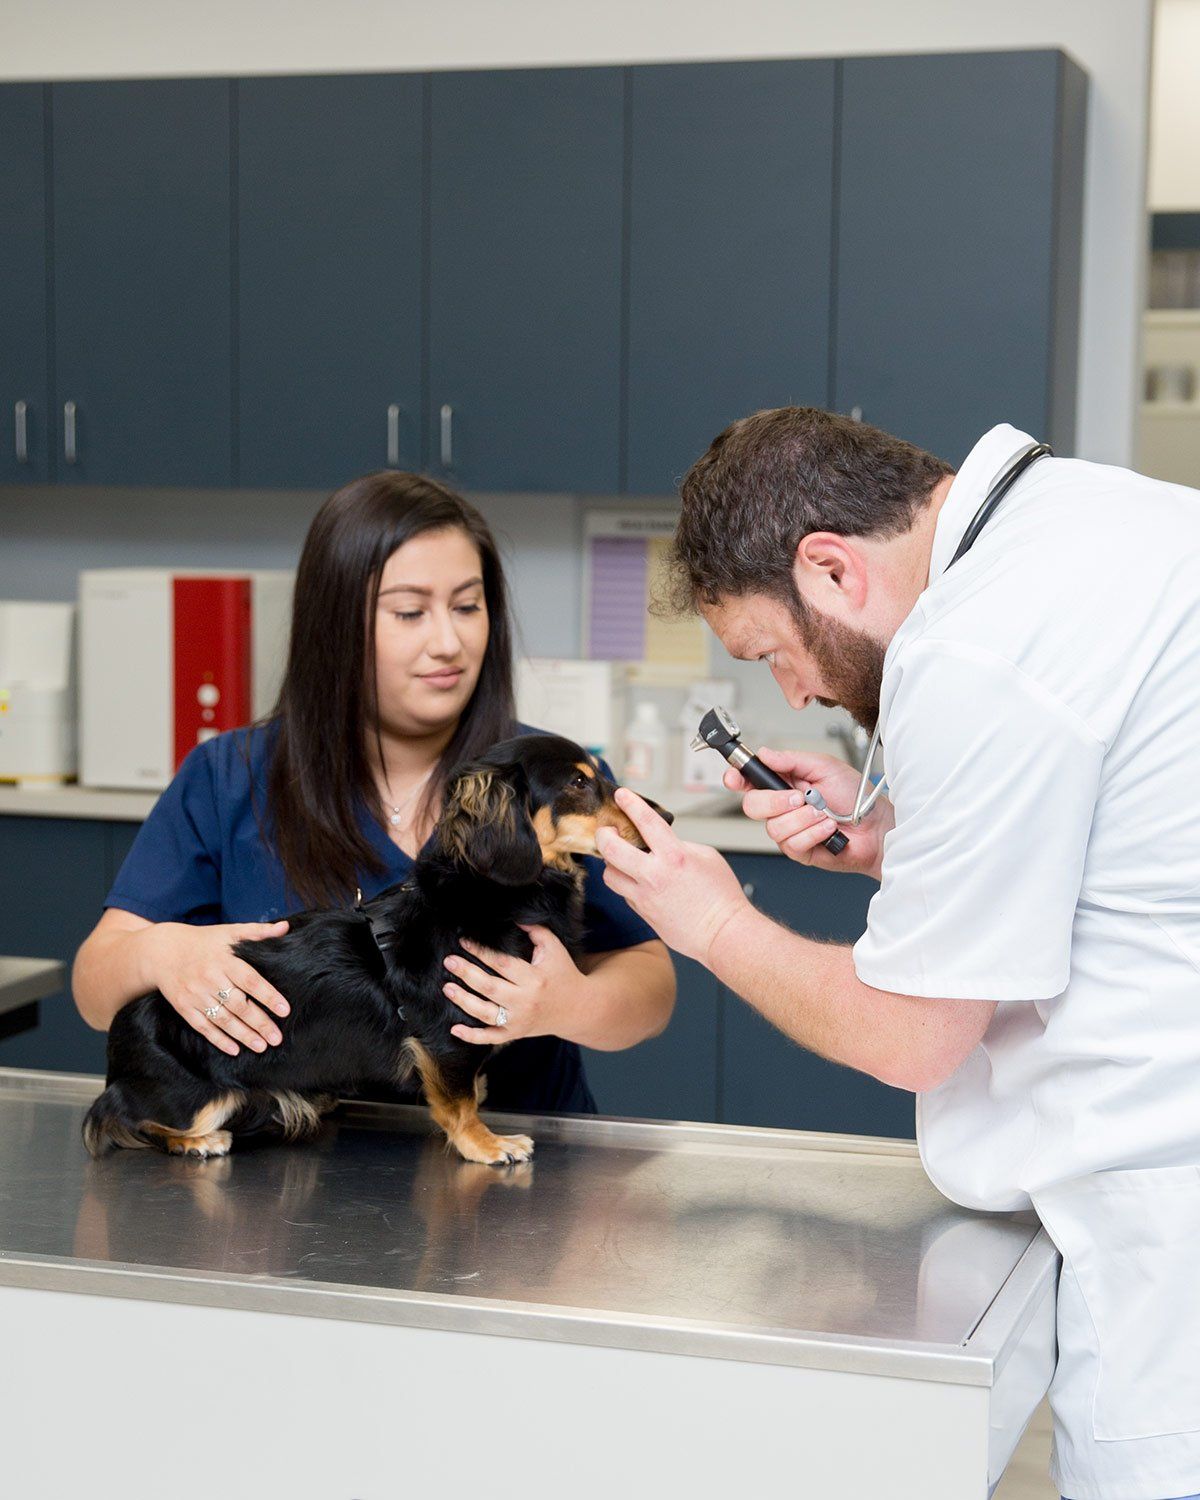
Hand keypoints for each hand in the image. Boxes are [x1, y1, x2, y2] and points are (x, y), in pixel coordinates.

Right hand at [145, 920, 291, 1055]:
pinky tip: (234, 1050)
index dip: (268, 996)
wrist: (163, 952)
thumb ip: (258, 931)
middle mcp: (210, 978)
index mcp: (225, 960)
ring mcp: (196, 995)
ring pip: (223, 1019)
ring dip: (243, 1035)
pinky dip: (218, 1039)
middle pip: (239, 1005)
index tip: (284, 1010)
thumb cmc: (204, 941)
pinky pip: (203, 1027)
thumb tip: (285, 927)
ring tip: (261, 1046)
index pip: (251, 981)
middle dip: (259, 1023)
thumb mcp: (230, 932)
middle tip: (276, 1038)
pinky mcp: (184, 1007)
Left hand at [445, 925, 585, 1044]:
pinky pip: (491, 1038)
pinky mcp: (515, 1033)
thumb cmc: (563, 974)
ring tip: (447, 988)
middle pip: (490, 988)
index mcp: (535, 978)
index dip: (481, 952)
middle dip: (467, 974)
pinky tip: (455, 1029)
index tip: (464, 941)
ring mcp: (519, 1021)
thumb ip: (535, 931)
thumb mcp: (554, 949)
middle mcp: (525, 1001)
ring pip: (486, 1014)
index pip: (502, 963)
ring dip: (464, 1001)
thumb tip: (513, 918)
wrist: (578, 1007)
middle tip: (449, 962)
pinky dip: (472, 1037)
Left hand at [597, 790, 748, 965]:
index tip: (621, 795)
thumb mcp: (706, 857)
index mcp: (674, 856)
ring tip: (621, 858)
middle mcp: (654, 875)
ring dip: (611, 863)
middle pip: (610, 849)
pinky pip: (624, 893)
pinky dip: (627, 884)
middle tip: (607, 830)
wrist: (722, 933)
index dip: (630, 803)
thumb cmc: (721, 897)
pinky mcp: (642, 912)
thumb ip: (680, 845)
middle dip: (603, 834)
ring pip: (609, 874)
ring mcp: (644, 896)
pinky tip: (638, 881)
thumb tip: (662, 843)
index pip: (645, 821)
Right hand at [724, 747, 892, 879]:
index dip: (737, 778)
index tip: (735, 777)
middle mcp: (782, 808)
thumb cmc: (854, 796)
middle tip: (799, 797)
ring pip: (774, 827)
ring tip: (823, 813)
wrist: (876, 826)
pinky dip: (814, 832)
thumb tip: (765, 753)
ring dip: (803, 818)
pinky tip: (828, 827)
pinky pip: (793, 843)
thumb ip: (792, 760)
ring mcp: (789, 830)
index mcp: (784, 784)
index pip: (749, 781)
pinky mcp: (799, 851)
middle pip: (752, 806)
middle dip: (775, 801)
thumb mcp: (824, 767)